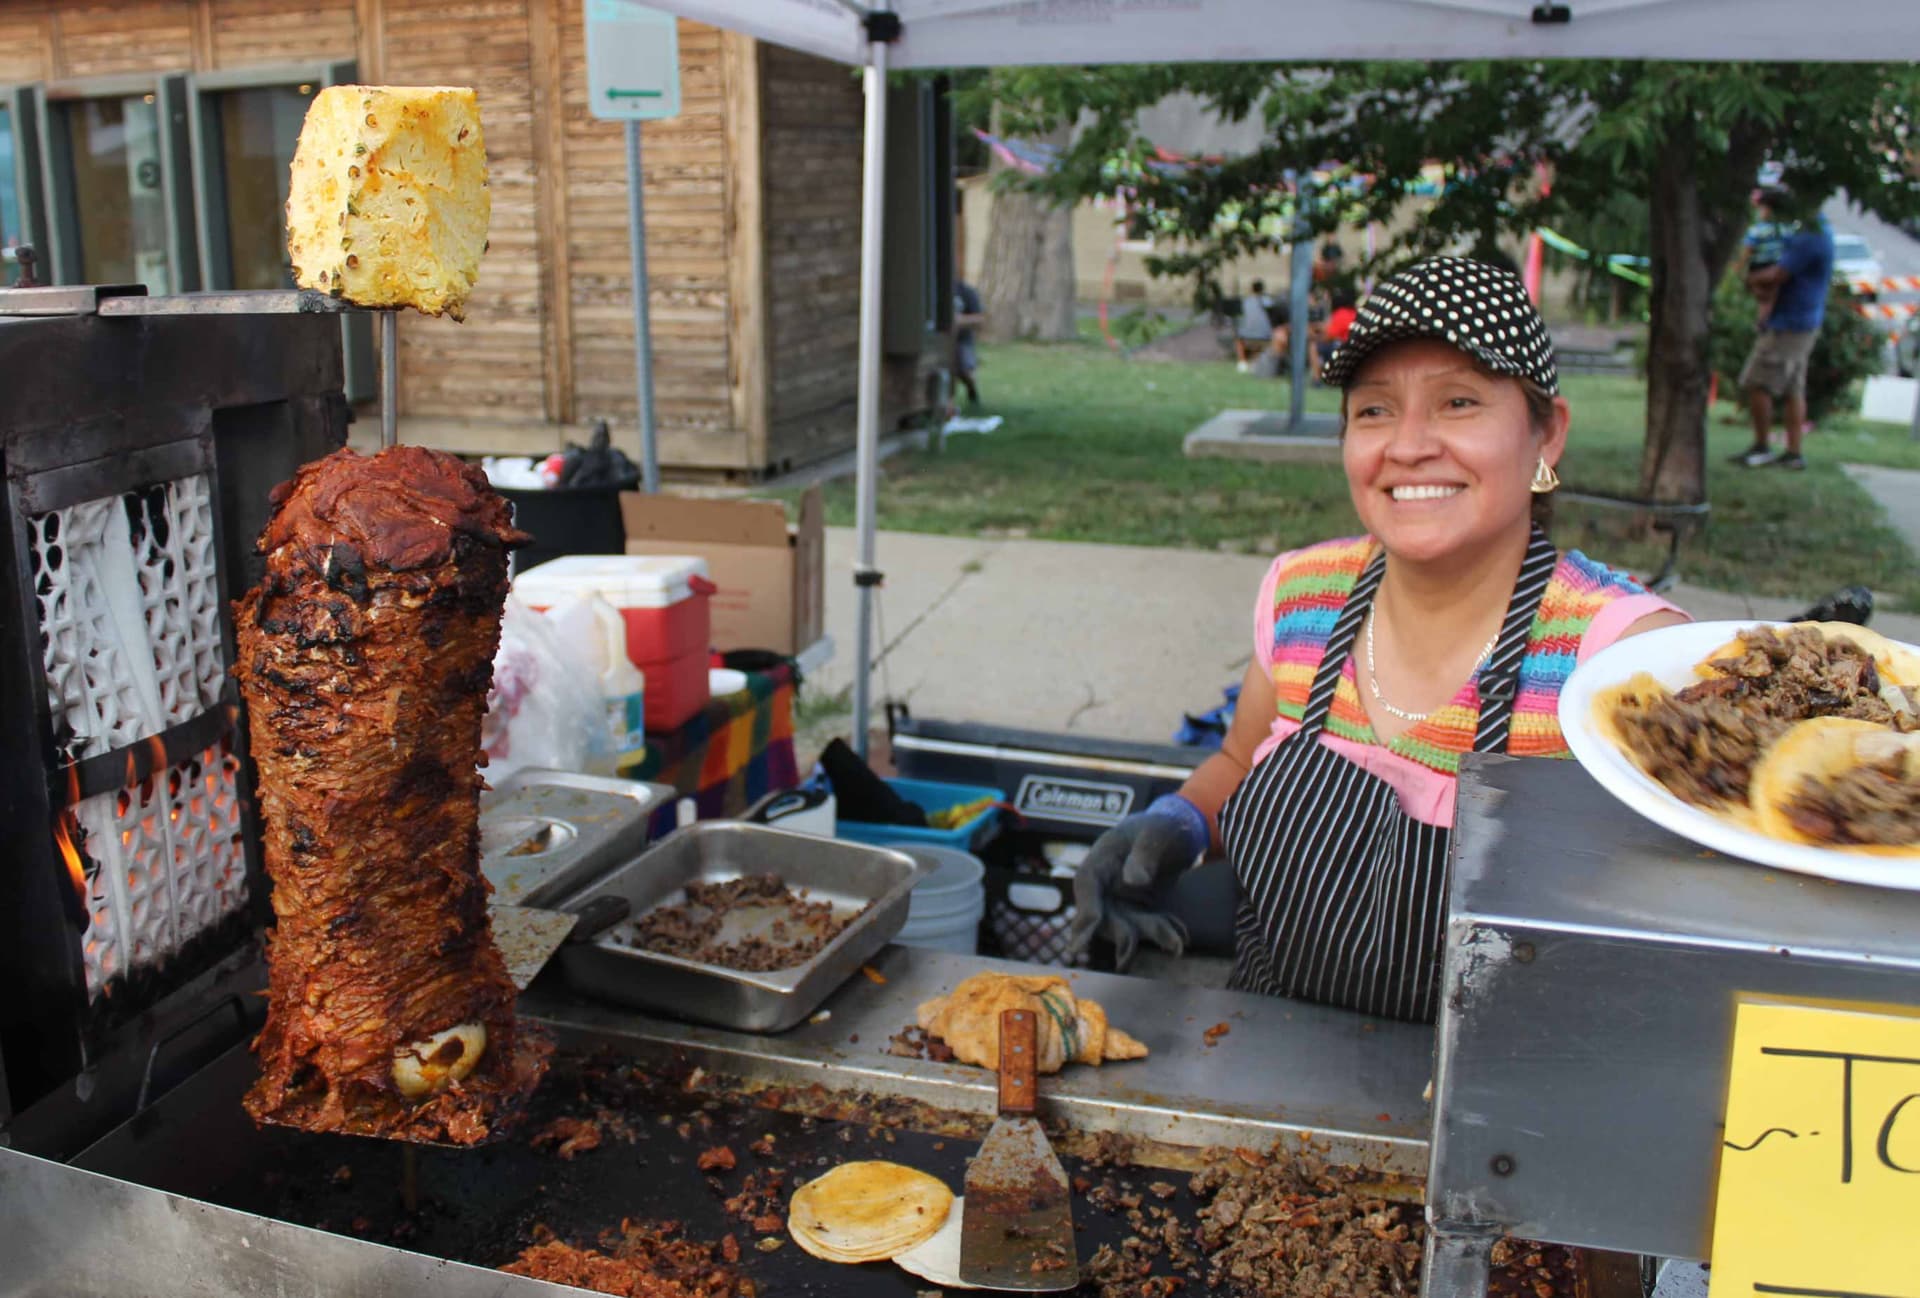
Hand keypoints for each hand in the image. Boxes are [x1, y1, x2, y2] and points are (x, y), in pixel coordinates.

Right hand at [1067, 797, 1208, 971]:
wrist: (1180, 832)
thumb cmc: (1162, 827)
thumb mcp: (1155, 834)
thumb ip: (1144, 855)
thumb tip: (1134, 880)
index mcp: (1101, 860)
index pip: (1087, 886)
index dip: (1084, 912)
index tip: (1083, 937)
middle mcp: (1106, 885)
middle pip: (1104, 916)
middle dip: (1120, 936)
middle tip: (1129, 957)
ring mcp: (1121, 900)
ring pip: (1128, 926)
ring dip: (1150, 935)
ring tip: (1176, 943)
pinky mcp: (1139, 909)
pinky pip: (1147, 927)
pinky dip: (1164, 932)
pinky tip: (1181, 935)